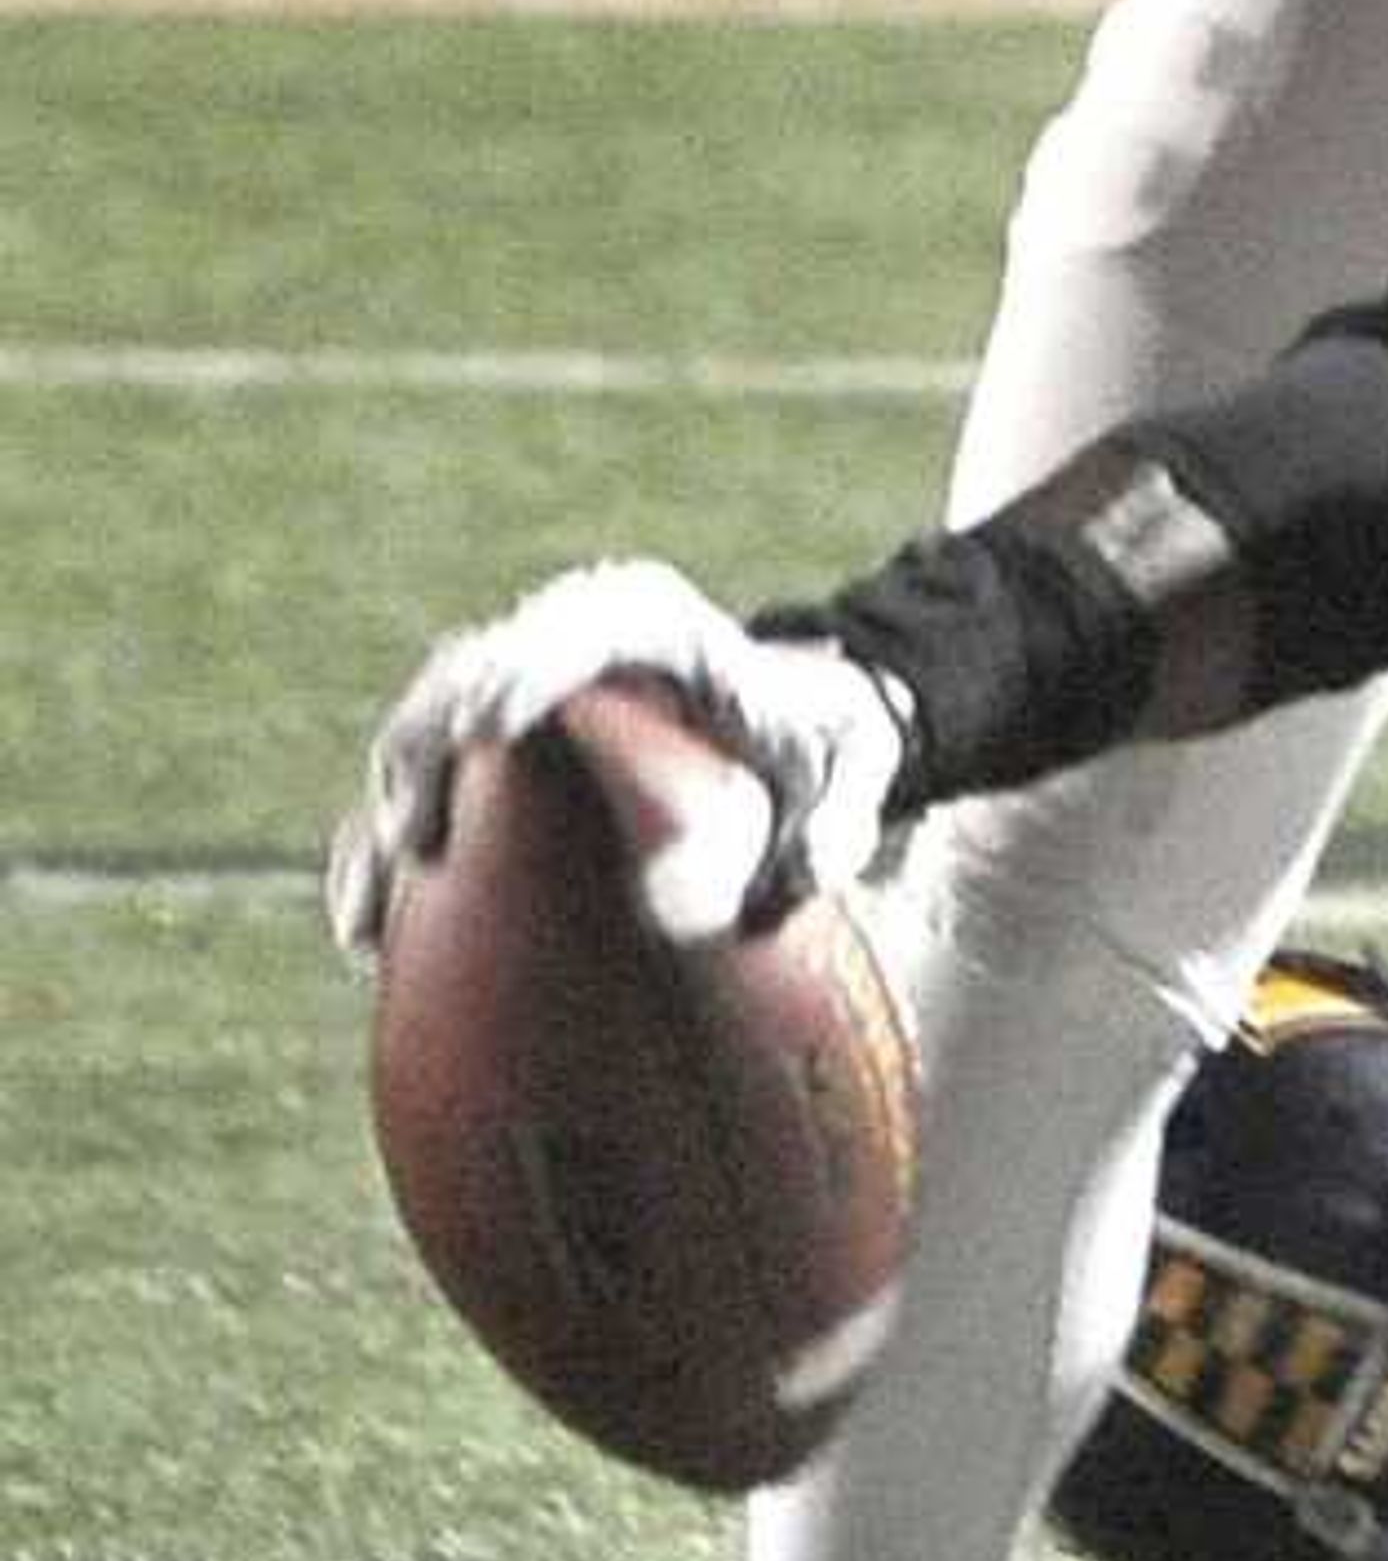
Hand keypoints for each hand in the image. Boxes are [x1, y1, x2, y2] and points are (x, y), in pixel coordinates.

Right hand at [325, 557, 906, 958]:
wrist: (794, 740)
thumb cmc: (822, 748)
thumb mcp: (847, 778)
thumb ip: (821, 829)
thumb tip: (716, 904)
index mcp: (649, 622)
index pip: (574, 629)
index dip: (520, 668)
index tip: (483, 727)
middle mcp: (564, 642)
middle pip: (463, 676)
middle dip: (423, 751)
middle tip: (413, 842)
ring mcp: (516, 694)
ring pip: (421, 740)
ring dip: (387, 822)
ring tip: (369, 918)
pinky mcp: (490, 757)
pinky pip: (422, 796)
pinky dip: (386, 857)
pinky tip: (367, 938)